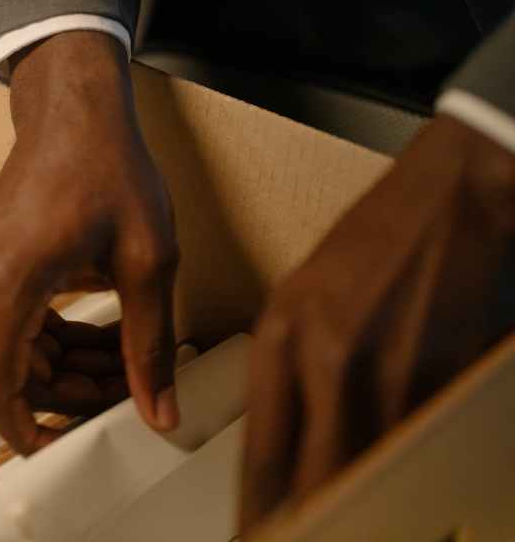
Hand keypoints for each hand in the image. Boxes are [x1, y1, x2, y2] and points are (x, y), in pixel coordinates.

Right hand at [0, 31, 180, 454]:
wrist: (72, 112)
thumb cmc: (108, 168)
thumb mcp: (148, 260)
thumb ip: (147, 344)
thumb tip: (158, 412)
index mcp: (8, 284)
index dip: (25, 434)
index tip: (62, 453)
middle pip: (14, 376)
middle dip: (71, 395)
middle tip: (130, 391)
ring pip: (15, 354)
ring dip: (69, 369)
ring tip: (127, 361)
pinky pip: (13, 327)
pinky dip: (56, 341)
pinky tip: (104, 334)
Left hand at [240, 114, 514, 531]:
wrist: (454, 198)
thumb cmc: (378, 243)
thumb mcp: (306, 298)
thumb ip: (292, 367)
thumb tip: (290, 438)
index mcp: (282, 339)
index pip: (260, 453)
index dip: (257, 509)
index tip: (252, 534)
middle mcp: (326, 362)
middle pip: (306, 478)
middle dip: (298, 522)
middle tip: (291, 538)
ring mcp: (387, 374)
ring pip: (359, 472)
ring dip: (350, 508)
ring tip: (340, 525)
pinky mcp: (441, 377)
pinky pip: (411, 447)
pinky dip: (398, 474)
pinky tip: (392, 485)